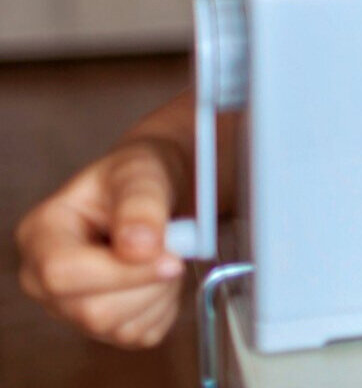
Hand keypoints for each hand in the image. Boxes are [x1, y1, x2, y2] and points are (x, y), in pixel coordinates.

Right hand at [15, 139, 188, 347]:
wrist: (151, 195)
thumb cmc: (135, 179)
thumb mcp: (140, 173)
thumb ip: (140, 204)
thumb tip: (140, 247)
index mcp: (40, 235)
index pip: (62, 273)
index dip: (120, 272)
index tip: (169, 256)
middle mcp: (43, 280)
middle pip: (91, 311)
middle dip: (147, 283)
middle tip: (175, 248)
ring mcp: (69, 308)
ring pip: (119, 328)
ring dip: (160, 293)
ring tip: (163, 256)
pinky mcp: (102, 328)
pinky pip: (141, 335)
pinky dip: (165, 308)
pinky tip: (160, 277)